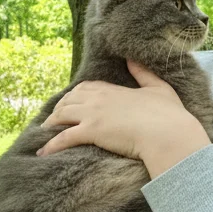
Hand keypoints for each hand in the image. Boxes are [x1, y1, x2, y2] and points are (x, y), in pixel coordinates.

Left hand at [38, 60, 209, 173]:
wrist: (168, 133)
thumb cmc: (168, 114)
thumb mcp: (158, 88)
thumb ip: (144, 73)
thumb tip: (133, 58)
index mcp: (112, 89)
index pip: (86, 87)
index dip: (75, 95)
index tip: (70, 102)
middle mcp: (98, 99)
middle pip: (69, 100)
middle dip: (59, 109)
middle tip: (53, 119)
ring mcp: (93, 114)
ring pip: (62, 115)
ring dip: (51, 124)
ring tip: (45, 133)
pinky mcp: (91, 132)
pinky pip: (64, 138)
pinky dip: (52, 145)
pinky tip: (44, 152)